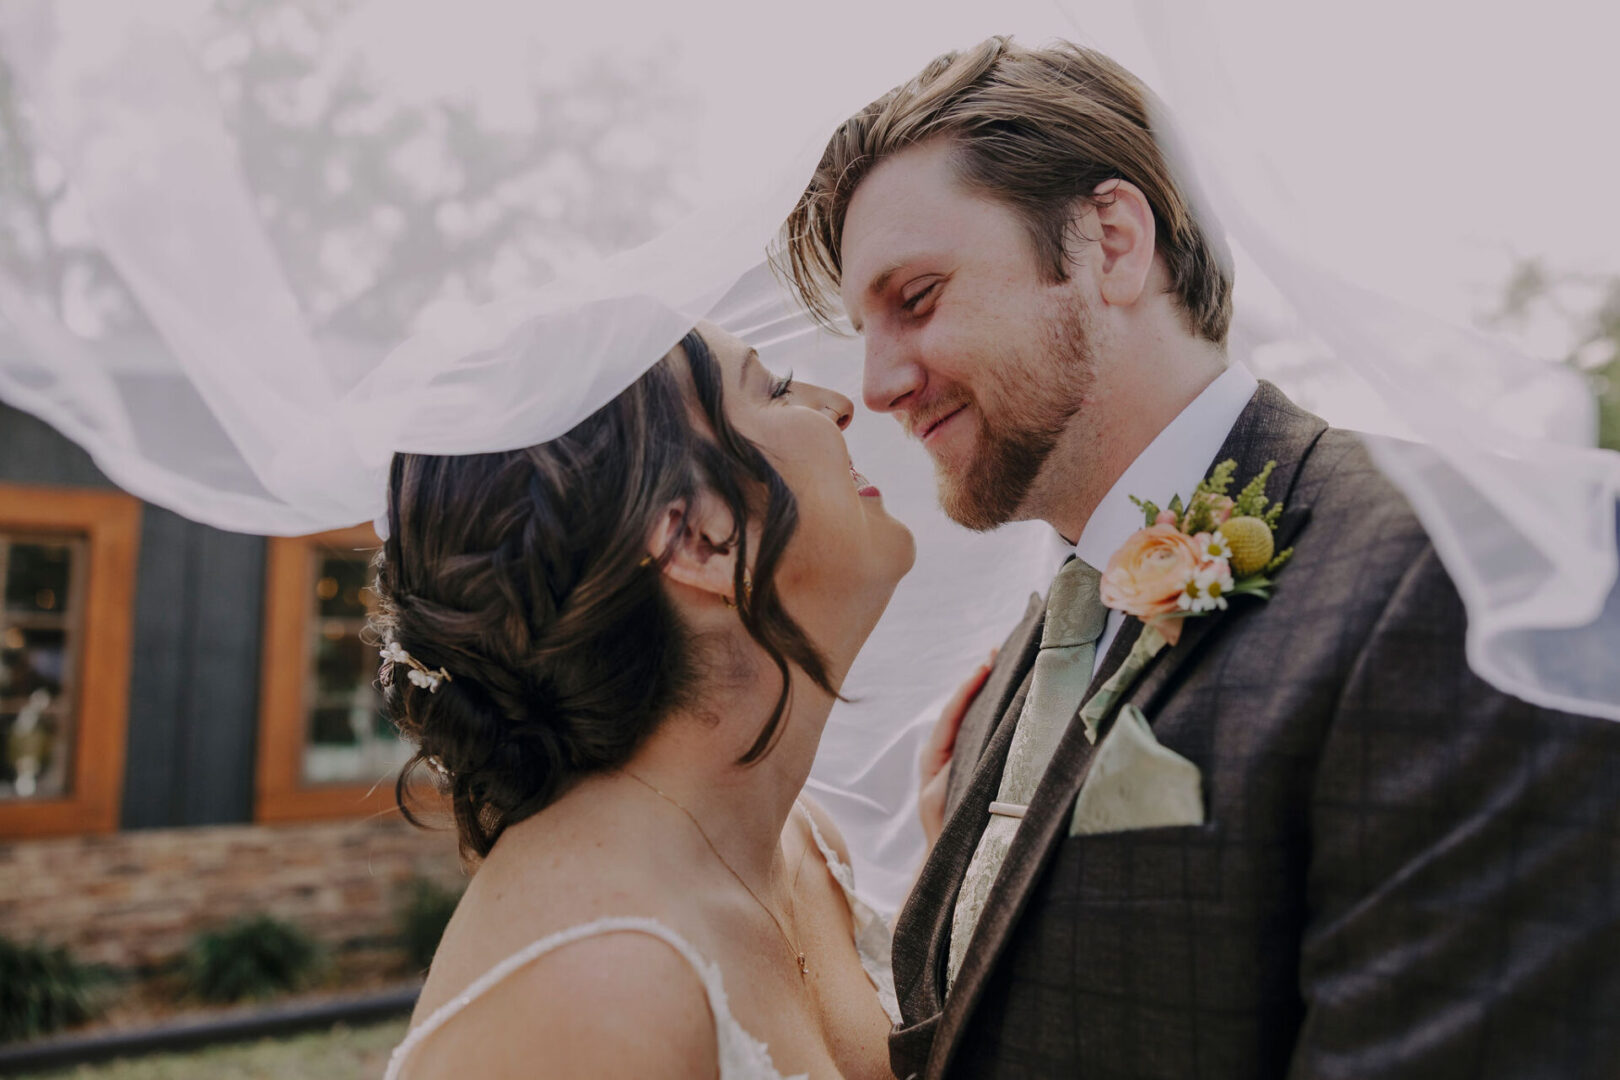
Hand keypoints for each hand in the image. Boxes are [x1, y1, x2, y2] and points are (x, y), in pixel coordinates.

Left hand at [918, 650, 996, 847]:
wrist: (947, 860)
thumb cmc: (945, 833)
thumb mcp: (941, 802)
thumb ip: (949, 775)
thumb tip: (964, 750)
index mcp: (933, 757)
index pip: (951, 715)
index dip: (967, 690)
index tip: (984, 667)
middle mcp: (943, 752)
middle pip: (962, 709)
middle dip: (978, 681)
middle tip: (997, 651)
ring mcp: (956, 758)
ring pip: (972, 719)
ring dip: (987, 693)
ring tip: (1002, 663)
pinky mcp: (970, 765)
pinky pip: (980, 733)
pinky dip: (992, 713)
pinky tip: (1007, 698)